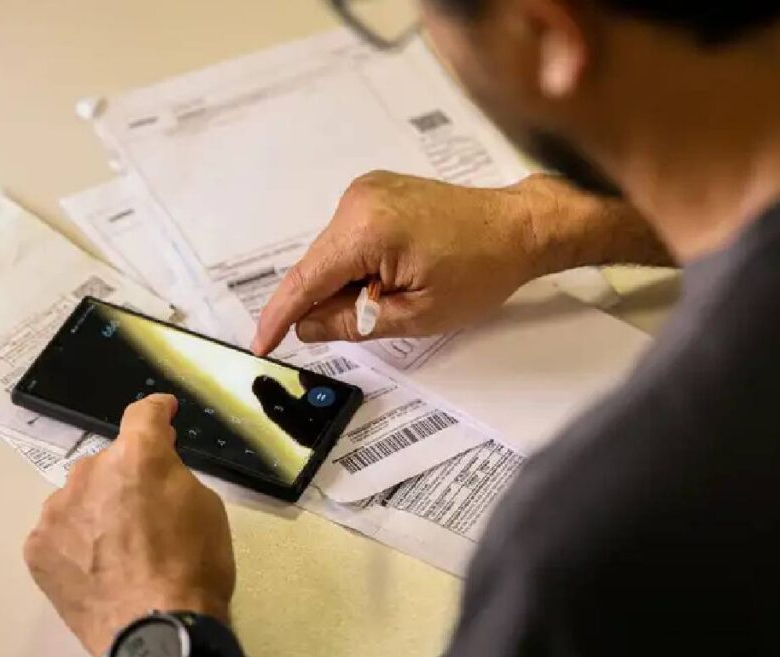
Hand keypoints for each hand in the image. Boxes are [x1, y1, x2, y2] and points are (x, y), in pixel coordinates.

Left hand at [23, 394, 235, 656]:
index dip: (158, 410)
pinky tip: (95, 565)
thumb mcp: (206, 506)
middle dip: (125, 475)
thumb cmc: (194, 566)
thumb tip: (156, 471)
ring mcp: (57, 510)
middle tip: (145, 510)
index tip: (163, 412)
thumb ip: (173, 476)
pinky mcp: (37, 547)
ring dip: (96, 507)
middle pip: (108, 461)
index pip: (143, 414)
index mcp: (138, 456)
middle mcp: (89, 472)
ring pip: (79, 495)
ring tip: (117, 546)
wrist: (157, 628)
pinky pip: (59, 530)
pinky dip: (75, 539)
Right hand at [252, 171, 543, 353]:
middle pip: (318, 266)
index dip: (280, 316)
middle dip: (328, 302)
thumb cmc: (480, 271)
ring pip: (333, 254)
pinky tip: (391, 277)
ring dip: (347, 284)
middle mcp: (357, 200)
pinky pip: (349, 238)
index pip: (306, 279)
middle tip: (364, 324)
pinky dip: (358, 265)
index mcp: (366, 229)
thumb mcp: (416, 314)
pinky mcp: (377, 192)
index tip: (261, 344)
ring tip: (397, 294)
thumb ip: (353, 323)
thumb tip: (307, 327)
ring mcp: (366, 190)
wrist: (518, 227)